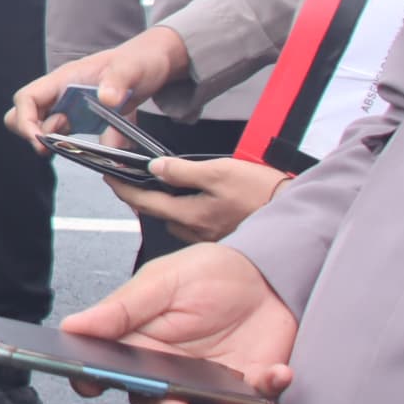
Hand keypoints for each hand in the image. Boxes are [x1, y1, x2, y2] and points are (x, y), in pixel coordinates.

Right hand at [6, 29, 189, 149]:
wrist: (153, 63)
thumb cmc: (139, 59)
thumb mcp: (132, 67)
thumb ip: (118, 80)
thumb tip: (106, 99)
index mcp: (64, 78)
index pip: (27, 98)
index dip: (25, 121)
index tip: (40, 140)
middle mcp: (60, 93)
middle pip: (23, 114)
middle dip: (32, 134)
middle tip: (55, 146)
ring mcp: (69, 107)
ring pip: (42, 128)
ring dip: (53, 142)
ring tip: (79, 147)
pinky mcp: (81, 120)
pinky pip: (67, 138)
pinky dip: (76, 148)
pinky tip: (102, 149)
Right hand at [64, 242, 297, 403]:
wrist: (268, 273)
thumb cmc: (209, 274)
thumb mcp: (162, 281)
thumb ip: (122, 308)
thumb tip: (72, 325)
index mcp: (140, 346)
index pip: (108, 374)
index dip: (93, 382)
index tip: (92, 384)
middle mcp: (170, 374)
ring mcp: (208, 387)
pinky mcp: (248, 390)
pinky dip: (266, 398)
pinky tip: (276, 374)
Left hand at [108, 154, 290, 244]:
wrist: (294, 211)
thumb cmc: (261, 192)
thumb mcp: (220, 171)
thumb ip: (183, 171)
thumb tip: (155, 167)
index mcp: (190, 214)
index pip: (143, 202)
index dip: (122, 188)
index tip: (109, 176)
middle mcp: (194, 230)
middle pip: (156, 212)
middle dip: (140, 195)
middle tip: (128, 177)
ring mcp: (206, 236)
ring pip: (174, 218)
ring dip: (164, 202)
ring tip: (159, 183)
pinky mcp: (219, 235)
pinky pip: (192, 222)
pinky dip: (184, 208)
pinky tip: (191, 196)